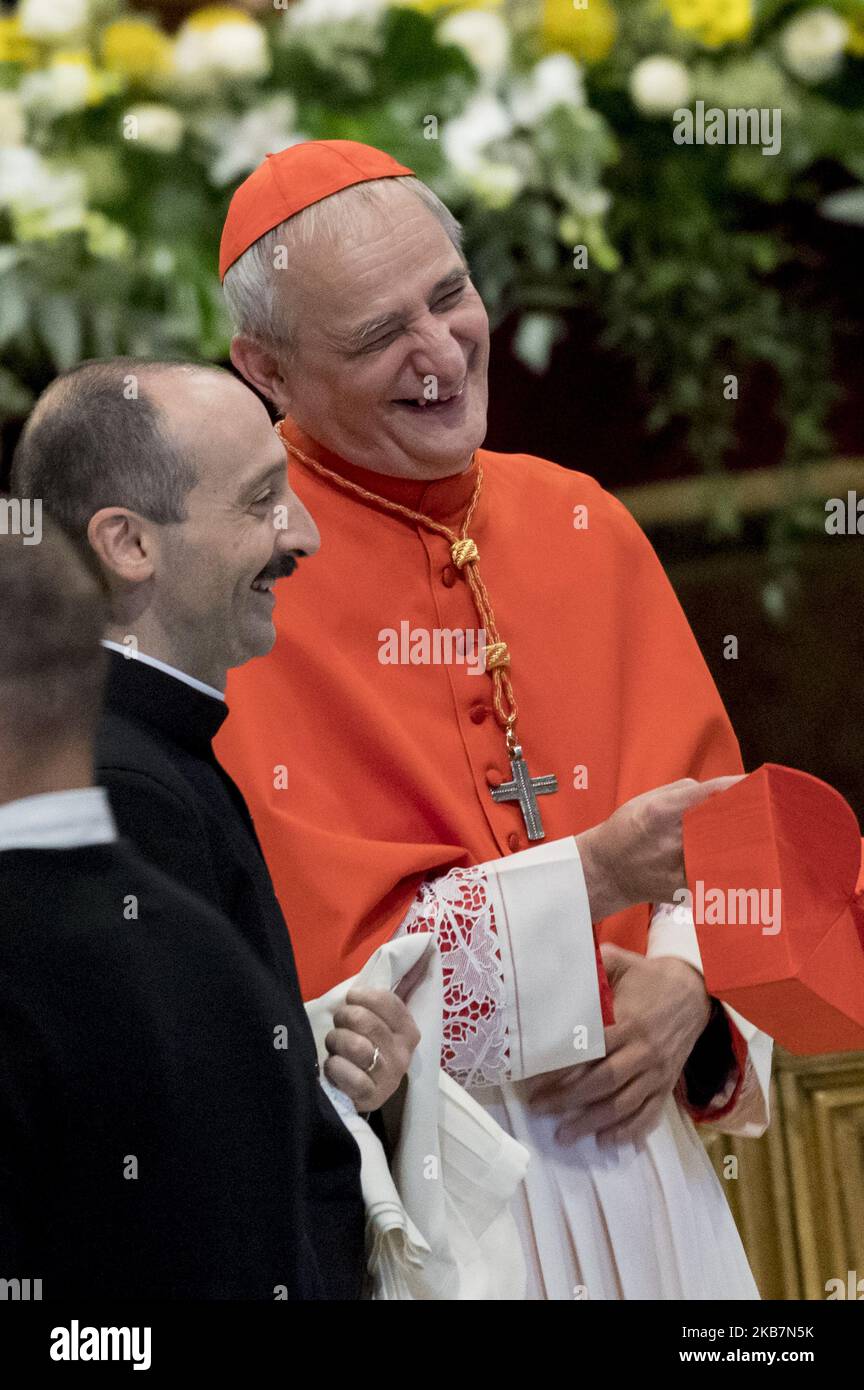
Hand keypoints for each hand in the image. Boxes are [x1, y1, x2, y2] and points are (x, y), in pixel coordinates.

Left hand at [324, 987, 420, 1111]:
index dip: (362, 997)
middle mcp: (404, 1053)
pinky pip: (348, 1074)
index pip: (387, 1001)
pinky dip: (334, 1067)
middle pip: (365, 1021)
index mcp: (409, 1030)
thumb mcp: (381, 1014)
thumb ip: (402, 983)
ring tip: (335, 1046)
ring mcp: (389, 1077)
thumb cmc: (365, 1042)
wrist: (357, 1091)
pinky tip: (334, 1067)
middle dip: (343, 1018)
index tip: (352, 999)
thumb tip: (427, 943)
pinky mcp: (372, 1098)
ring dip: (336, 1042)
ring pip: (356, 1046)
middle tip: (339, 1024)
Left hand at [526, 944, 711, 1146]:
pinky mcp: (667, 1085)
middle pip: (603, 1082)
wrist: (697, 993)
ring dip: (592, 1122)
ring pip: (623, 1104)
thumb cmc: (649, 978)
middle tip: (539, 1108)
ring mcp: (657, 1072)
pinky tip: (605, 1141)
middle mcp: (644, 1051)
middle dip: (568, 1099)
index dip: (563, 1066)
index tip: (536, 1078)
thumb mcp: (621, 962)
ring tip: (563, 1135)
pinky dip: (629, 1131)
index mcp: (629, 1021)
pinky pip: (649, 1114)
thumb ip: (592, 966)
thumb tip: (557, 964)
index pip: (590, 1049)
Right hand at [576, 775, 743, 920]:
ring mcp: (677, 867)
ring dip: (743, 842)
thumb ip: (682, 791)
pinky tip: (740, 860)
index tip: (757, 782)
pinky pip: (715, 874)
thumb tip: (716, 790)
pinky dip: (729, 866)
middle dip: (746, 815)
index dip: (737, 786)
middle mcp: (671, 840)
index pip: (709, 794)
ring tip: (757, 834)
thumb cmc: (626, 829)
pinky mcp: (683, 888)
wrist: (606, 871)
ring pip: (723, 852)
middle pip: (722, 824)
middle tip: (764, 809)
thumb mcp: (646, 800)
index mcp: (660, 812)